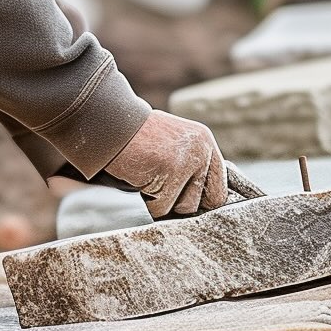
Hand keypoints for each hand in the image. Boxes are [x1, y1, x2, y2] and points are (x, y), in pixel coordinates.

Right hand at [105, 111, 228, 217]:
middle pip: (198, 202)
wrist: (111, 123)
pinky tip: (138, 179)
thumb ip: (191, 164)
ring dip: (161, 201)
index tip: (183, 201)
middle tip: (158, 183)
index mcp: (204, 141)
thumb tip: (203, 201)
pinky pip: (161, 207)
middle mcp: (201, 151)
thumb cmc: (136, 137)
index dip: (201, 201)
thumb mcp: (173, 142)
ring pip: (181, 207)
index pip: (218, 189)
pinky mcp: (171, 173)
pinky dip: (146, 201)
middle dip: (176, 201)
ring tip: (147, 178)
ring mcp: (187, 162)